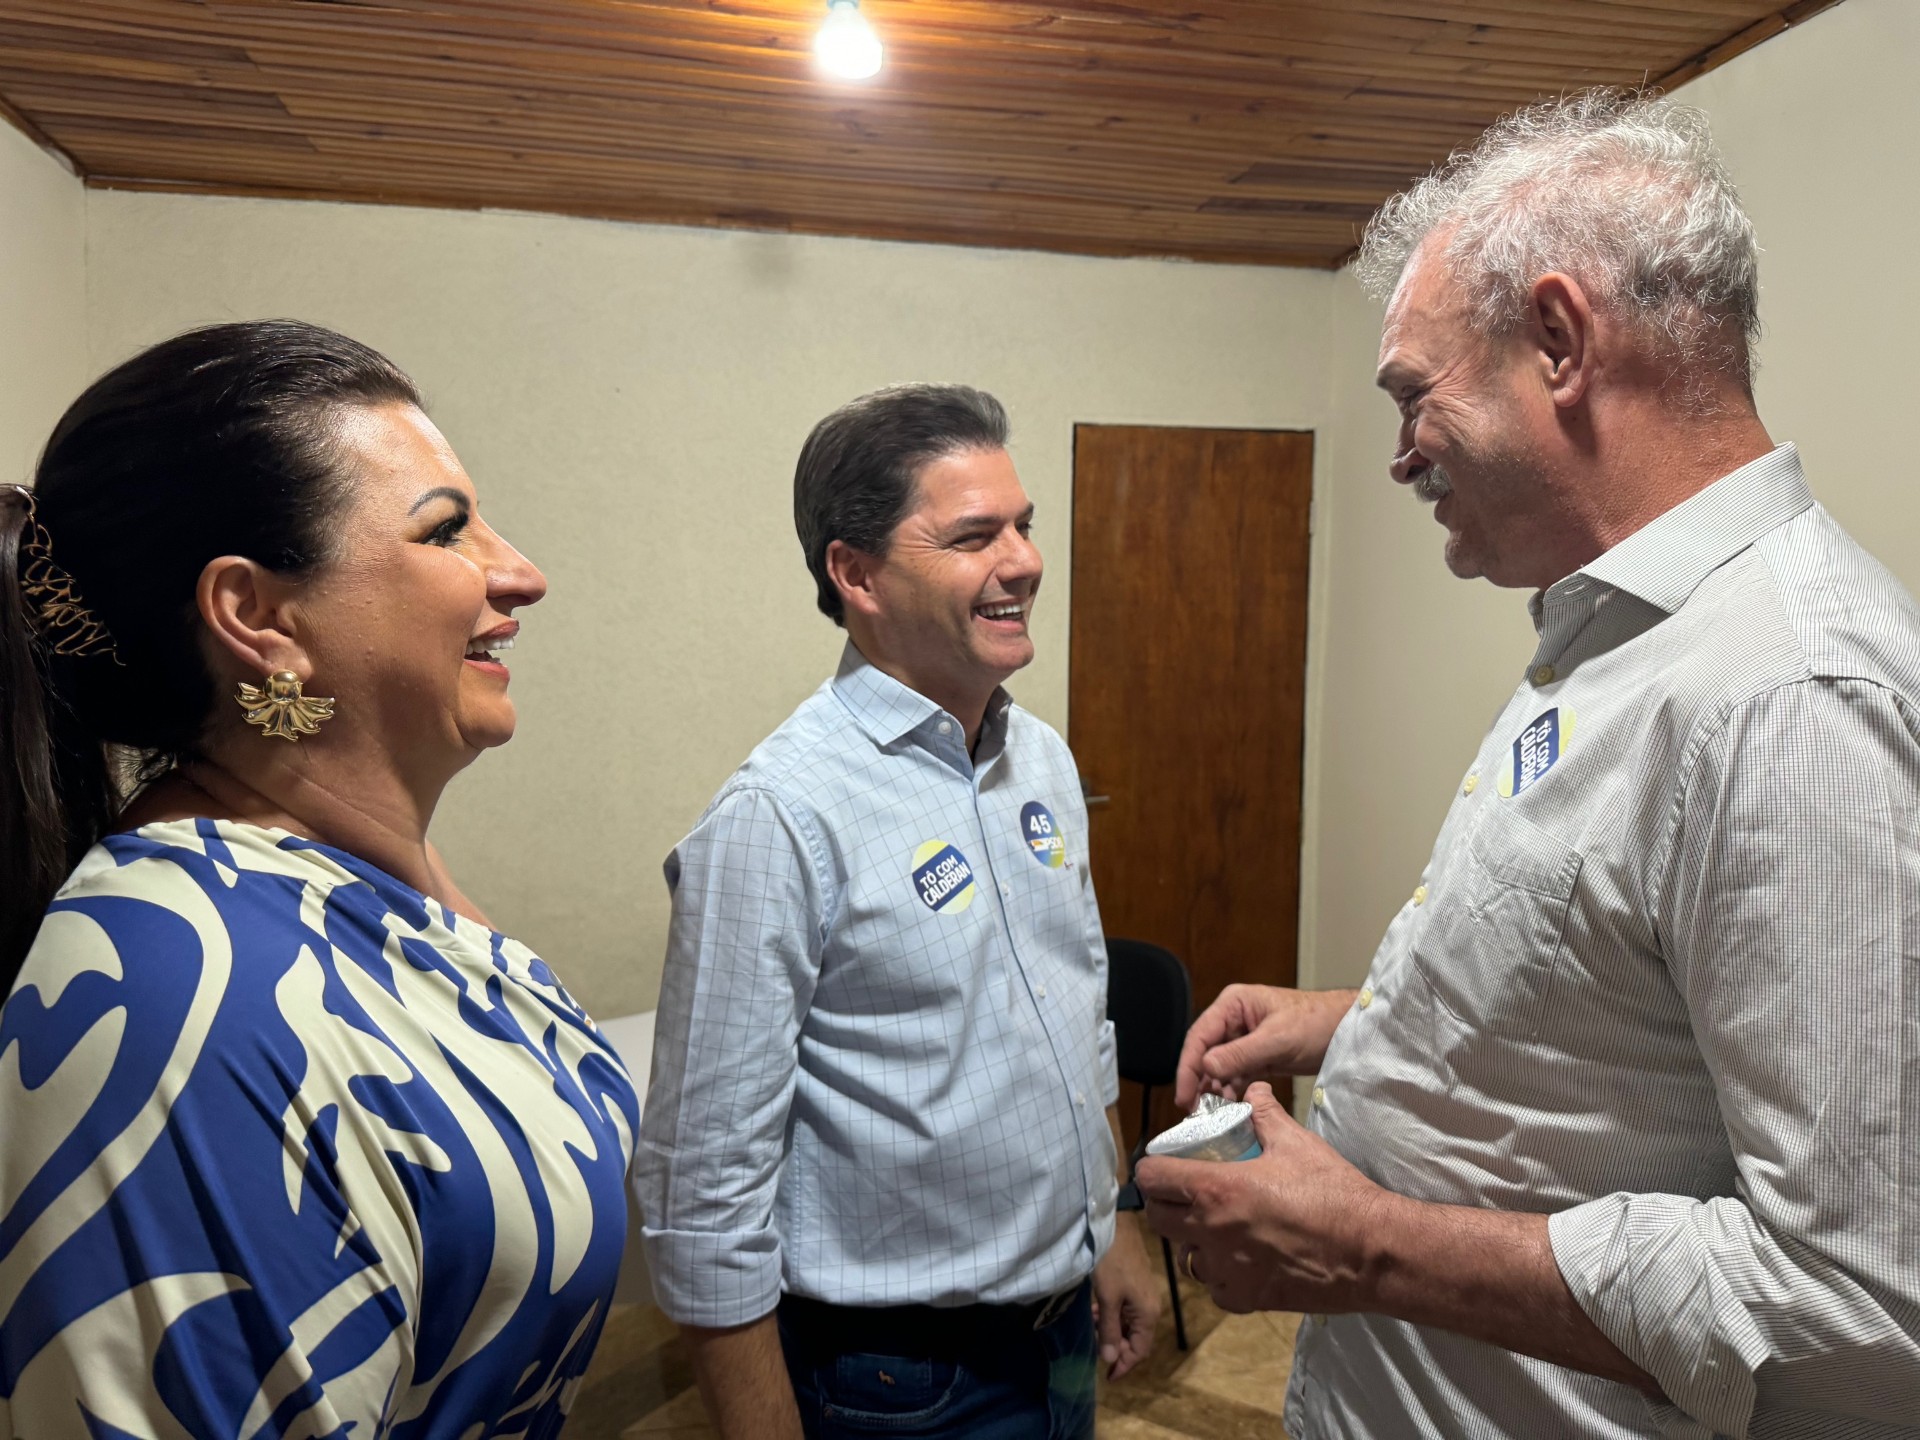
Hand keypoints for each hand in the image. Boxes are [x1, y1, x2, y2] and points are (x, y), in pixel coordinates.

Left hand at [1091, 1213, 1159, 1378]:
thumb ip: (1110, 1330)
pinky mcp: (1135, 1284)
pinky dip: (1112, 1316)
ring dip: (1113, 1331)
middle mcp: (1150, 1307)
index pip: (1140, 1351)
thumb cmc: (1111, 1262)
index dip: (1125, 1365)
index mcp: (1148, 1314)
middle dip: (1117, 1348)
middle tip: (1097, 1351)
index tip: (1108, 1376)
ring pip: (1130, 1324)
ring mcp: (1144, 1295)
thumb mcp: (1107, 1298)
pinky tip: (1096, 1311)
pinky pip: (1126, 1310)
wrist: (1116, 1225)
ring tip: (1094, 1330)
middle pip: (1136, 1339)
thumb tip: (1111, 1359)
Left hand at [1134, 1082, 1388, 1315]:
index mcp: (1216, 1190)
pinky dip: (1222, 1273)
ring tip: (1218, 1226)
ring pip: (1186, 1255)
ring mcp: (1225, 1271)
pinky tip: (1242, 1259)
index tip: (1164, 1166)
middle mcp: (1210, 1233)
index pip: (1152, 1179)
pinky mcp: (1244, 1300)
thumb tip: (1254, 1091)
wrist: (1370, 1252)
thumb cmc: (1333, 1193)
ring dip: (1194, 1240)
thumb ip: (1265, 1114)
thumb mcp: (1297, 1143)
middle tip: (1187, 1194)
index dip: (1153, 1169)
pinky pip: (1215, 1286)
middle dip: (1167, 1204)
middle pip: (1158, 1219)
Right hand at [1173, 985, 1352, 1109]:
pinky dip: (1230, 1089)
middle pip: (1205, 1052)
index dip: (1188, 1067)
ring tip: (1210, 1113)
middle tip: (1193, 1111)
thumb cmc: (1317, 1022)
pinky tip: (1229, 1106)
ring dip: (1213, 1088)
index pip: (1200, 1036)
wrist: (1345, 1030)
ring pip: (1218, 1066)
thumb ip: (1241, 1053)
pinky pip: (1235, 1074)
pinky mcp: (1256, 1055)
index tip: (1184, 1095)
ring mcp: (1244, 1038)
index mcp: (1233, 1005)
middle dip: (1197, 1080)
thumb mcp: (1278, 1039)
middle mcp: (1233, 1019)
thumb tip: (1206, 1067)